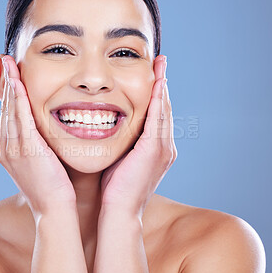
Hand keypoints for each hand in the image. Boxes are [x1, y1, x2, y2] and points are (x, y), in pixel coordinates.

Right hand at [0, 56, 76, 220]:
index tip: (9, 74)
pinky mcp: (25, 149)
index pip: (8, 115)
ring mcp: (13, 149)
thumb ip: (38, 145)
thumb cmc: (54, 188)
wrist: (54, 209)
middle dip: (4, 83)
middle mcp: (6, 147)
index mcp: (9, 150)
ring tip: (7, 63)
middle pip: (5, 108)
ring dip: (9, 84)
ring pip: (10, 109)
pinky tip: (17, 81)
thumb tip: (44, 131)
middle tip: (4, 60)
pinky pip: (20, 117)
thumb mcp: (41, 163)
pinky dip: (18, 98)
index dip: (8, 94)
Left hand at [100, 55, 176, 218]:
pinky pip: (158, 117)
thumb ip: (122, 143)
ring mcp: (163, 148)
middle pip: (164, 108)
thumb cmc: (115, 188)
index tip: (153, 74)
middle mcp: (165, 146)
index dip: (156, 94)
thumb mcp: (120, 159)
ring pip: (164, 109)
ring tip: (160, 64)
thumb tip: (106, 127)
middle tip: (160, 62)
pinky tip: (157, 81)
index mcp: (156, 149)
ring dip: (162, 85)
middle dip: (162, 84)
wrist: (119, 210)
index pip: (157, 115)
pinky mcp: (155, 149)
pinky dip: (158, 98)